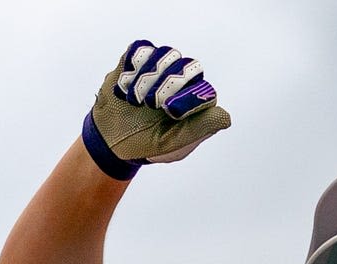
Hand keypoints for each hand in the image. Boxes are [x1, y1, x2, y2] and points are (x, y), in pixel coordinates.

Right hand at [91, 40, 229, 167]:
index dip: (188, 97)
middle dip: (167, 84)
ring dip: (147, 77)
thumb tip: (225, 117)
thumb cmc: (145, 143)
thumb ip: (198, 130)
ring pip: (165, 54)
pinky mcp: (140, 58)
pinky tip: (125, 84)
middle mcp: (183, 81)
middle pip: (188, 66)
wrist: (111, 137)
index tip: (168, 111)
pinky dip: (132, 64)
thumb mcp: (170, 144)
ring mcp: (162, 67)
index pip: (205, 90)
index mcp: (196, 103)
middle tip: (150, 104)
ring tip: (133, 100)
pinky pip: (142, 48)